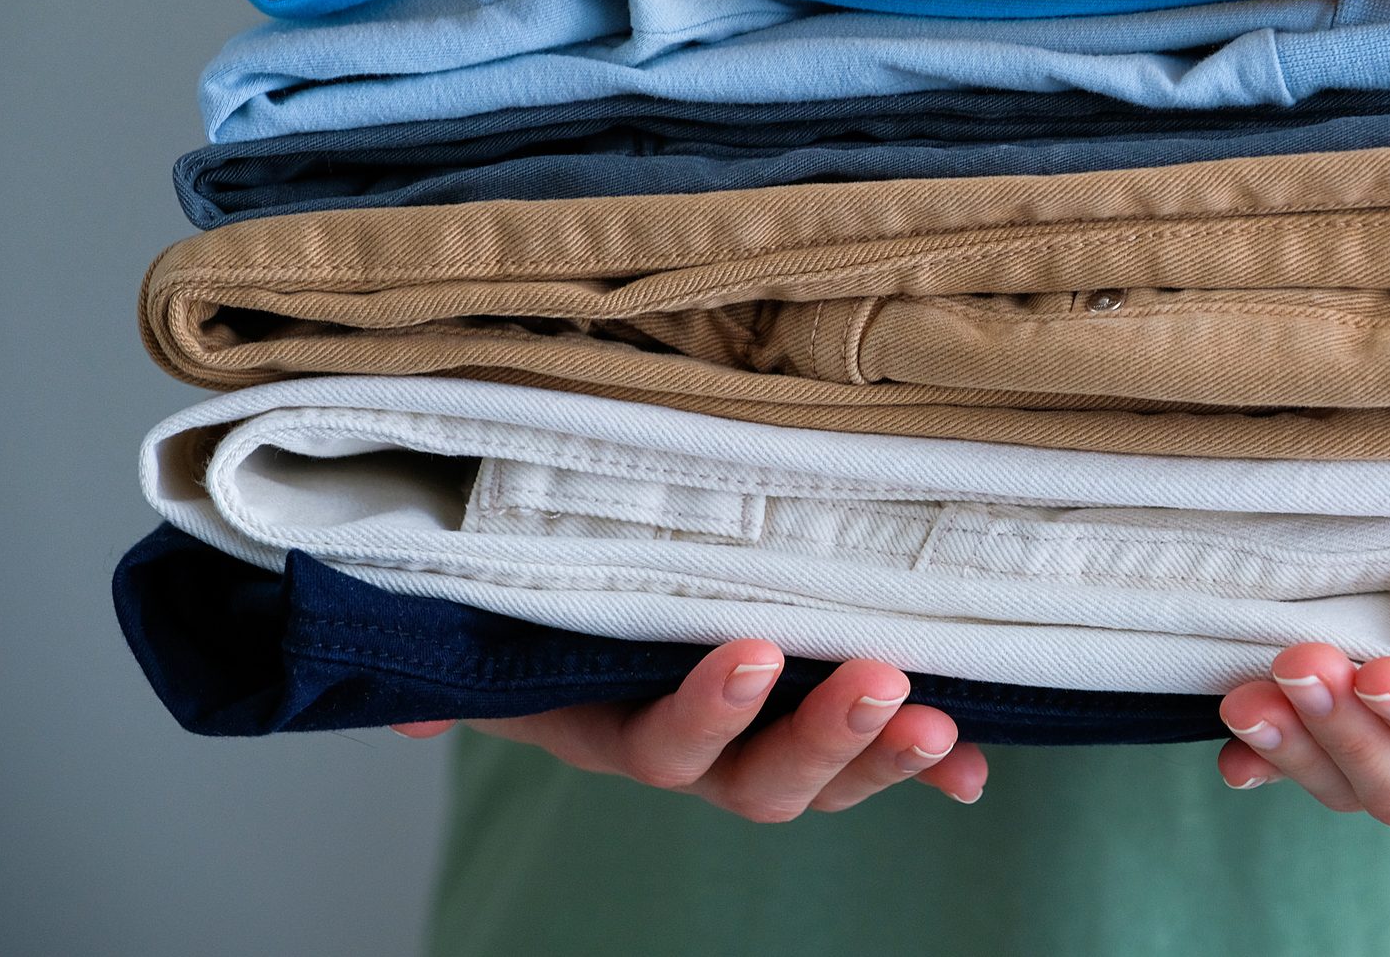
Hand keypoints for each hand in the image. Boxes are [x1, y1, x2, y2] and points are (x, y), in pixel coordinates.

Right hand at [391, 639, 987, 819]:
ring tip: (939, 719)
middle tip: (883, 684)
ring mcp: (760, 740)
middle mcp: (696, 749)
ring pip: (822, 774)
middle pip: (761, 779)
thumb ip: (455, 667)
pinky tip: (974, 772)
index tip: (755, 655)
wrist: (559, 610)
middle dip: (825, 740)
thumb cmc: (536, 610)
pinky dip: (929, 768)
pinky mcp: (817, 717)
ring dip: (885, 755)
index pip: (663, 744)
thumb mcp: (495, 630)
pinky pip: (876, 758)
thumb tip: (415, 710)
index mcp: (619, 728)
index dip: (710, 712)